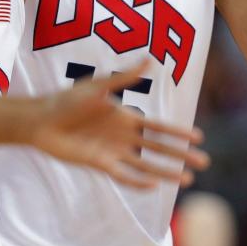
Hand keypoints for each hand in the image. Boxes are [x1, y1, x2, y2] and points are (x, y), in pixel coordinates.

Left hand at [26, 62, 208, 188]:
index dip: (178, 132)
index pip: (158, 127)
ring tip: (188, 179)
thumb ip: (124, 78)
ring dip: (166, 172)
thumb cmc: (67, 100)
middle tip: (205, 162)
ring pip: (146, 164)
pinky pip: (123, 176)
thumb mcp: (97, 86)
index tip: (199, 136)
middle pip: (158, 148)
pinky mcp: (99, 164)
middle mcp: (123, 136)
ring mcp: (112, 151)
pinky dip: (138, 181)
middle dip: (181, 154)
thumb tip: (150, 59)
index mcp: (125, 116)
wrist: (41, 120)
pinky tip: (153, 186)